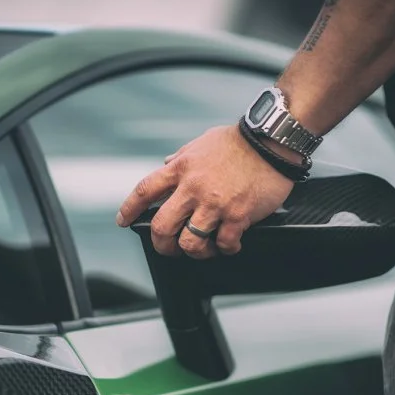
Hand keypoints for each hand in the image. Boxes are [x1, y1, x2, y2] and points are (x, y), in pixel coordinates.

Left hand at [116, 124, 295, 258]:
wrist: (271, 142)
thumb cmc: (239, 142)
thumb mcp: (201, 143)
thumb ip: (180, 158)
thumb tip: (165, 166)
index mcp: (181, 168)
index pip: (144, 191)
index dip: (129, 209)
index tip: (123, 222)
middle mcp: (193, 188)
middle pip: (162, 227)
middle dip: (162, 245)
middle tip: (169, 249)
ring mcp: (215, 204)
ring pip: (190, 243)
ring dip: (195, 252)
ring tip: (204, 249)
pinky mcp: (237, 215)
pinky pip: (224, 244)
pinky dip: (226, 248)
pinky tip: (230, 243)